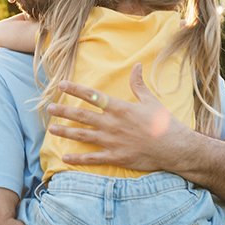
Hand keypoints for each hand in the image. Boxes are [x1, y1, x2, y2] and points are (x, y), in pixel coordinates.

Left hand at [46, 63, 189, 170]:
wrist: (174, 148)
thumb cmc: (164, 123)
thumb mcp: (151, 101)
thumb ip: (138, 84)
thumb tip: (137, 65)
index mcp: (119, 108)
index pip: (92, 96)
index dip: (75, 89)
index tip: (61, 85)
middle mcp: (112, 124)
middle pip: (82, 116)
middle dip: (63, 111)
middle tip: (49, 108)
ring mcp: (112, 142)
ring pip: (82, 136)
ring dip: (65, 132)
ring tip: (51, 129)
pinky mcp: (115, 157)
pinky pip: (92, 158)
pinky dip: (78, 158)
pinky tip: (65, 158)